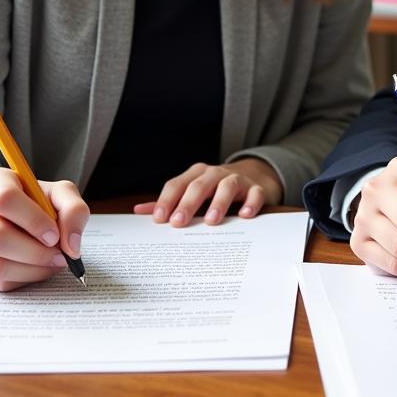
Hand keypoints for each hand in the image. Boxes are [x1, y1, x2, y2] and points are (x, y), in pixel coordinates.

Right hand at [0, 168, 88, 291]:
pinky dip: (21, 280)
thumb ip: (73, 210)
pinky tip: (35, 269)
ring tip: (52, 263)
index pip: (6, 200)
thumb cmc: (34, 200)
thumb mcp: (58, 193)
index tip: (54, 235)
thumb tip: (72, 246)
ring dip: (31, 270)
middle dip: (36, 253)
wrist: (4, 211)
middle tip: (60, 256)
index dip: (34, 221)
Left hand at [133, 158, 283, 225]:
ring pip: (228, 186)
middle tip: (178, 223)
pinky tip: (245, 215)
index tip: (159, 219)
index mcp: (197, 174)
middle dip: (188, 203)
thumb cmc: (216, 188)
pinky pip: (255, 194)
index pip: (178, 184)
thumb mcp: (193, 191)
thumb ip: (169, 202)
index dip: (167, 200)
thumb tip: (138, 210)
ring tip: (211, 221)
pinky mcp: (257, 189)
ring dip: (219, 202)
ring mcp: (238, 180)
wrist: (255, 176)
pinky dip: (250, 203)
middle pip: (200, 185)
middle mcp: (216, 174)